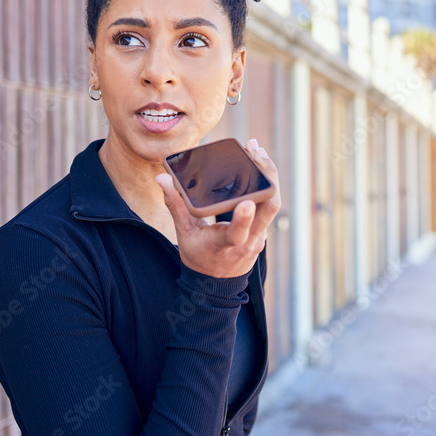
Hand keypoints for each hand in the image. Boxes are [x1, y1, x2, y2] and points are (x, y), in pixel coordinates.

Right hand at [155, 138, 280, 277]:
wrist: (216, 284)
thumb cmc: (199, 258)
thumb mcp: (184, 234)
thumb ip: (175, 205)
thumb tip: (162, 179)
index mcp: (226, 244)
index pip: (238, 233)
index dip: (244, 219)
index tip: (246, 202)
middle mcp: (249, 241)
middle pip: (269, 208)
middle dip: (266, 176)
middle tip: (254, 151)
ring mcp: (260, 236)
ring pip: (273, 204)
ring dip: (268, 176)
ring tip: (256, 151)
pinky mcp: (263, 231)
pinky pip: (269, 206)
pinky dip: (265, 185)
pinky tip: (257, 166)